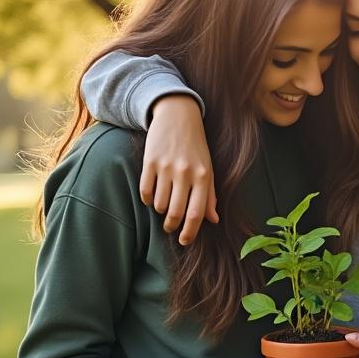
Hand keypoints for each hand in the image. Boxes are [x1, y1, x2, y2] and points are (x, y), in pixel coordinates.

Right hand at [143, 95, 218, 245]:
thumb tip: (213, 220)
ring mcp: (166, 167)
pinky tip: (152, 196)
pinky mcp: (149, 161)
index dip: (190, 232)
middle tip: (170, 228)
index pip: (197, 212)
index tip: (184, 241)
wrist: (178, 116)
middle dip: (171, 226)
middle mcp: (185, 173)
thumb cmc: (196, 146)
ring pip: (159, 204)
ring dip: (160, 211)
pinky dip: (148, 199)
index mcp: (203, 176)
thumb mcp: (208, 168)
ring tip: (164, 205)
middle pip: (175, 212)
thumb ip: (209, 195)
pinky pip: (145, 191)